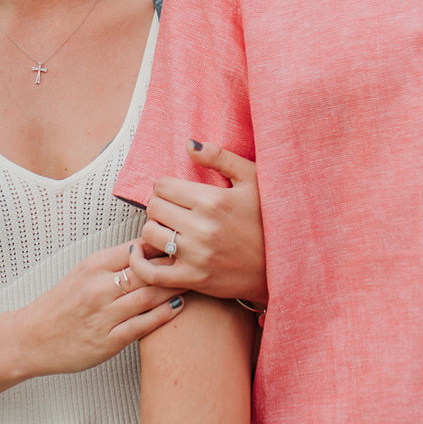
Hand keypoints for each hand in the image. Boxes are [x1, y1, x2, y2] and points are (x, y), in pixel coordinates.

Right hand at [11, 243, 184, 376]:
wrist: (31, 338)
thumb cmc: (61, 304)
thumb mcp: (82, 273)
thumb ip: (113, 261)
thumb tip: (148, 246)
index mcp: (92, 266)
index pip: (135, 248)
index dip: (162, 246)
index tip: (182, 244)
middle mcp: (98, 289)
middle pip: (146, 272)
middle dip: (175, 266)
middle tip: (199, 260)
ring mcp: (103, 316)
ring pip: (148, 297)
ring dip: (174, 288)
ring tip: (196, 281)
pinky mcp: (106, 341)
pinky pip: (142, 325)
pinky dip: (163, 315)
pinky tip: (179, 306)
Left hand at [130, 141, 265, 305]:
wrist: (283, 265)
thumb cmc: (268, 219)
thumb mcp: (253, 180)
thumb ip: (220, 157)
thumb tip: (189, 145)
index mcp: (213, 200)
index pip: (162, 185)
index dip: (167, 187)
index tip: (178, 193)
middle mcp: (201, 227)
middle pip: (154, 207)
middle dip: (161, 206)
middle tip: (175, 211)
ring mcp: (196, 255)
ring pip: (149, 234)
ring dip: (156, 229)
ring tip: (170, 230)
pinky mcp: (193, 278)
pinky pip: (150, 272)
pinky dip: (139, 262)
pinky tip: (142, 253)